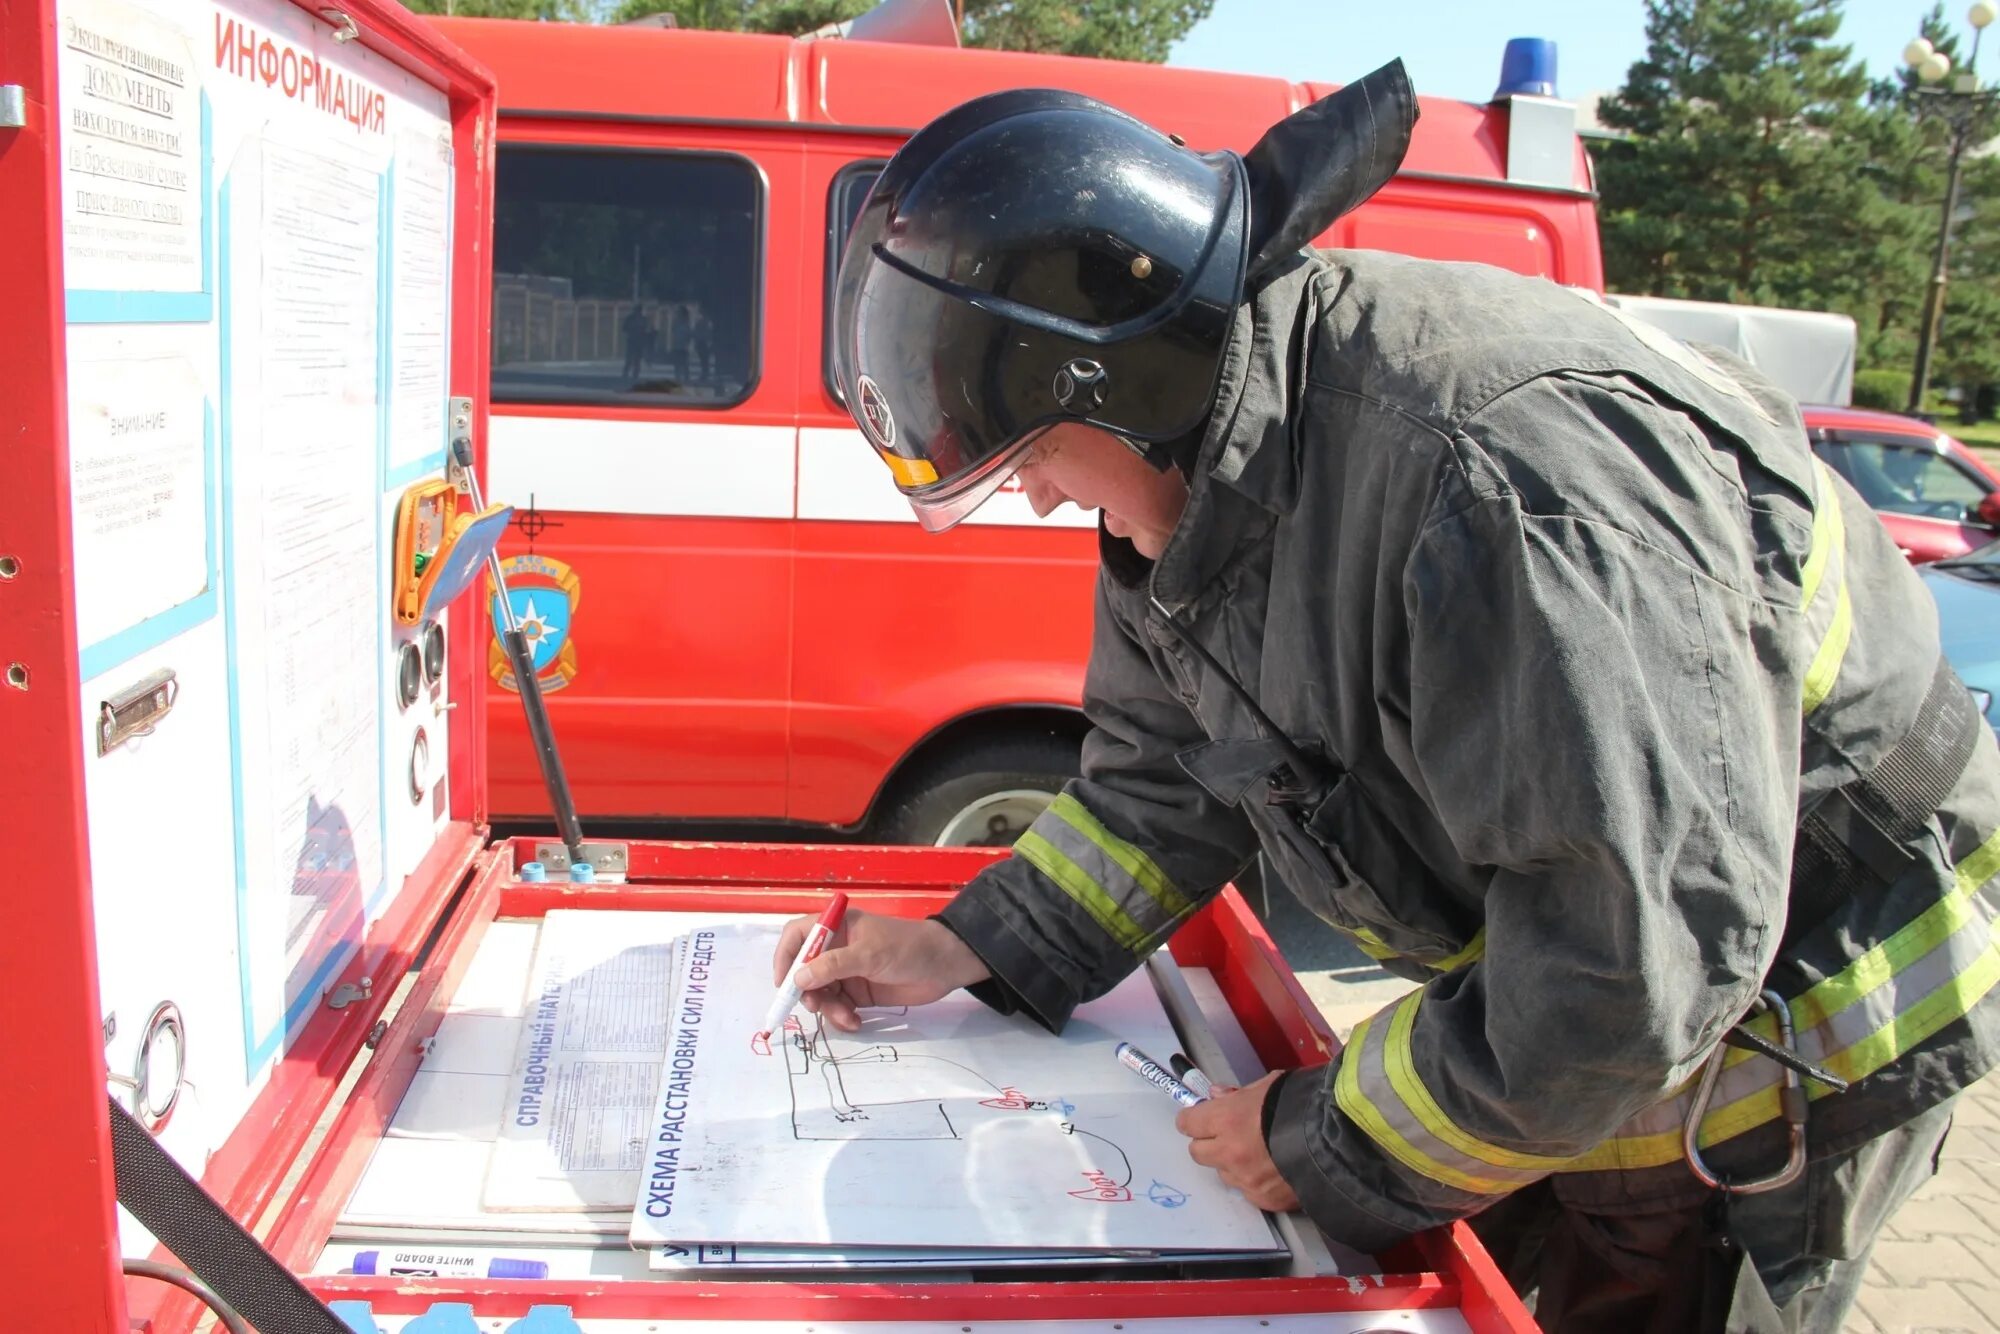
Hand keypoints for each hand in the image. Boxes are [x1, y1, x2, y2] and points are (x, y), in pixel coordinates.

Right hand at [771, 908, 990, 1031]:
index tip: (784, 982)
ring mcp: (848, 972)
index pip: (798, 936)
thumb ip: (833, 966)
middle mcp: (838, 949)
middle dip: (807, 991)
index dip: (786, 957)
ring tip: (847, 1017)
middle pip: (805, 971)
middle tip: (816, 1006)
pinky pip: (839, 1007)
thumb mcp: (869, 954)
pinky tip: (856, 1022)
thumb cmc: (907, 948)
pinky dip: (842, 1017)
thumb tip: (798, 979)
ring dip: (828, 1008)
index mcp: (837, 927)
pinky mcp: (860, 992)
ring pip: (821, 993)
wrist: (945, 966)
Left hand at [1175, 1071, 1299, 1211]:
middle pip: (1197, 1152)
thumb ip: (1238, 1094)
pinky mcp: (1264, 1200)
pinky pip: (1248, 1191)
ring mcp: (1246, 1180)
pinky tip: (1274, 1169)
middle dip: (1208, 1142)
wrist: (1339, 1138)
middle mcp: (1230, 1153)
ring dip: (1232, 1164)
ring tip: (1259, 1153)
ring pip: (1224, 1174)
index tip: (1199, 1117)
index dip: (1194, 1119)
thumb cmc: (1303, 1104)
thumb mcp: (1268, 1086)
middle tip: (1226, 1135)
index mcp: (1226, 1120)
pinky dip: (1255, 1181)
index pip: (1188, 1123)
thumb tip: (1216, 1095)